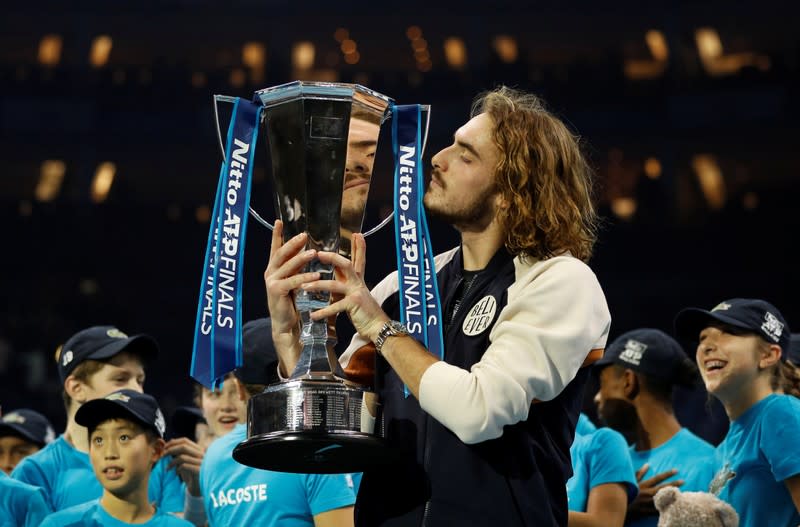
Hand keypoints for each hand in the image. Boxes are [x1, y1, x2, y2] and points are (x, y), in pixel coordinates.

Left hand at [164, 437, 204, 496]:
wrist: (199, 488)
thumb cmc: (191, 474)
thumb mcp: (185, 462)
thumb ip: (180, 453)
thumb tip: (170, 442)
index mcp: (199, 449)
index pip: (185, 441)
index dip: (173, 443)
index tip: (164, 448)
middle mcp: (202, 454)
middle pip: (183, 447)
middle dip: (170, 450)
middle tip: (162, 456)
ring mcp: (201, 462)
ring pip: (182, 457)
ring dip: (171, 462)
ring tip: (167, 468)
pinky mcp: (199, 470)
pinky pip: (184, 466)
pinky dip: (177, 469)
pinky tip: (175, 473)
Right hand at [264, 220, 319, 371]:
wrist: (285, 323)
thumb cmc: (291, 301)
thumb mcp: (293, 281)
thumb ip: (296, 267)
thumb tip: (308, 251)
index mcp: (274, 268)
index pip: (275, 248)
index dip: (276, 235)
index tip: (279, 221)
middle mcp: (270, 272)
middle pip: (281, 253)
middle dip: (293, 243)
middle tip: (305, 235)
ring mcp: (271, 282)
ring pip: (288, 266)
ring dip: (301, 258)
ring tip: (314, 253)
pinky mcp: (276, 291)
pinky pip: (293, 281)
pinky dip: (304, 277)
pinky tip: (317, 275)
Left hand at [302, 233, 387, 342]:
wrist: (377, 326)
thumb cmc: (364, 310)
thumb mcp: (356, 292)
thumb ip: (348, 281)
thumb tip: (339, 271)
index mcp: (357, 279)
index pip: (358, 259)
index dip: (358, 247)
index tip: (356, 234)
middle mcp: (357, 283)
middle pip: (346, 264)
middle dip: (332, 258)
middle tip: (318, 253)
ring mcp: (356, 293)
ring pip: (334, 285)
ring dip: (318, 285)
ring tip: (304, 287)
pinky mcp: (353, 305)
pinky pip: (335, 307)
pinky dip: (323, 312)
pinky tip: (313, 315)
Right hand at [627, 464, 683, 518]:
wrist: (615, 504)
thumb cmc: (623, 491)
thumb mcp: (630, 480)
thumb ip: (639, 473)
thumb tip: (648, 465)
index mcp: (642, 485)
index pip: (657, 478)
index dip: (667, 474)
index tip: (676, 471)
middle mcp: (646, 493)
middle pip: (662, 488)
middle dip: (673, 484)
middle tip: (683, 481)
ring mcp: (646, 503)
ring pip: (661, 499)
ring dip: (671, 496)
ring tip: (682, 494)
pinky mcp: (645, 511)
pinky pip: (657, 510)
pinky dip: (664, 509)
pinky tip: (673, 508)